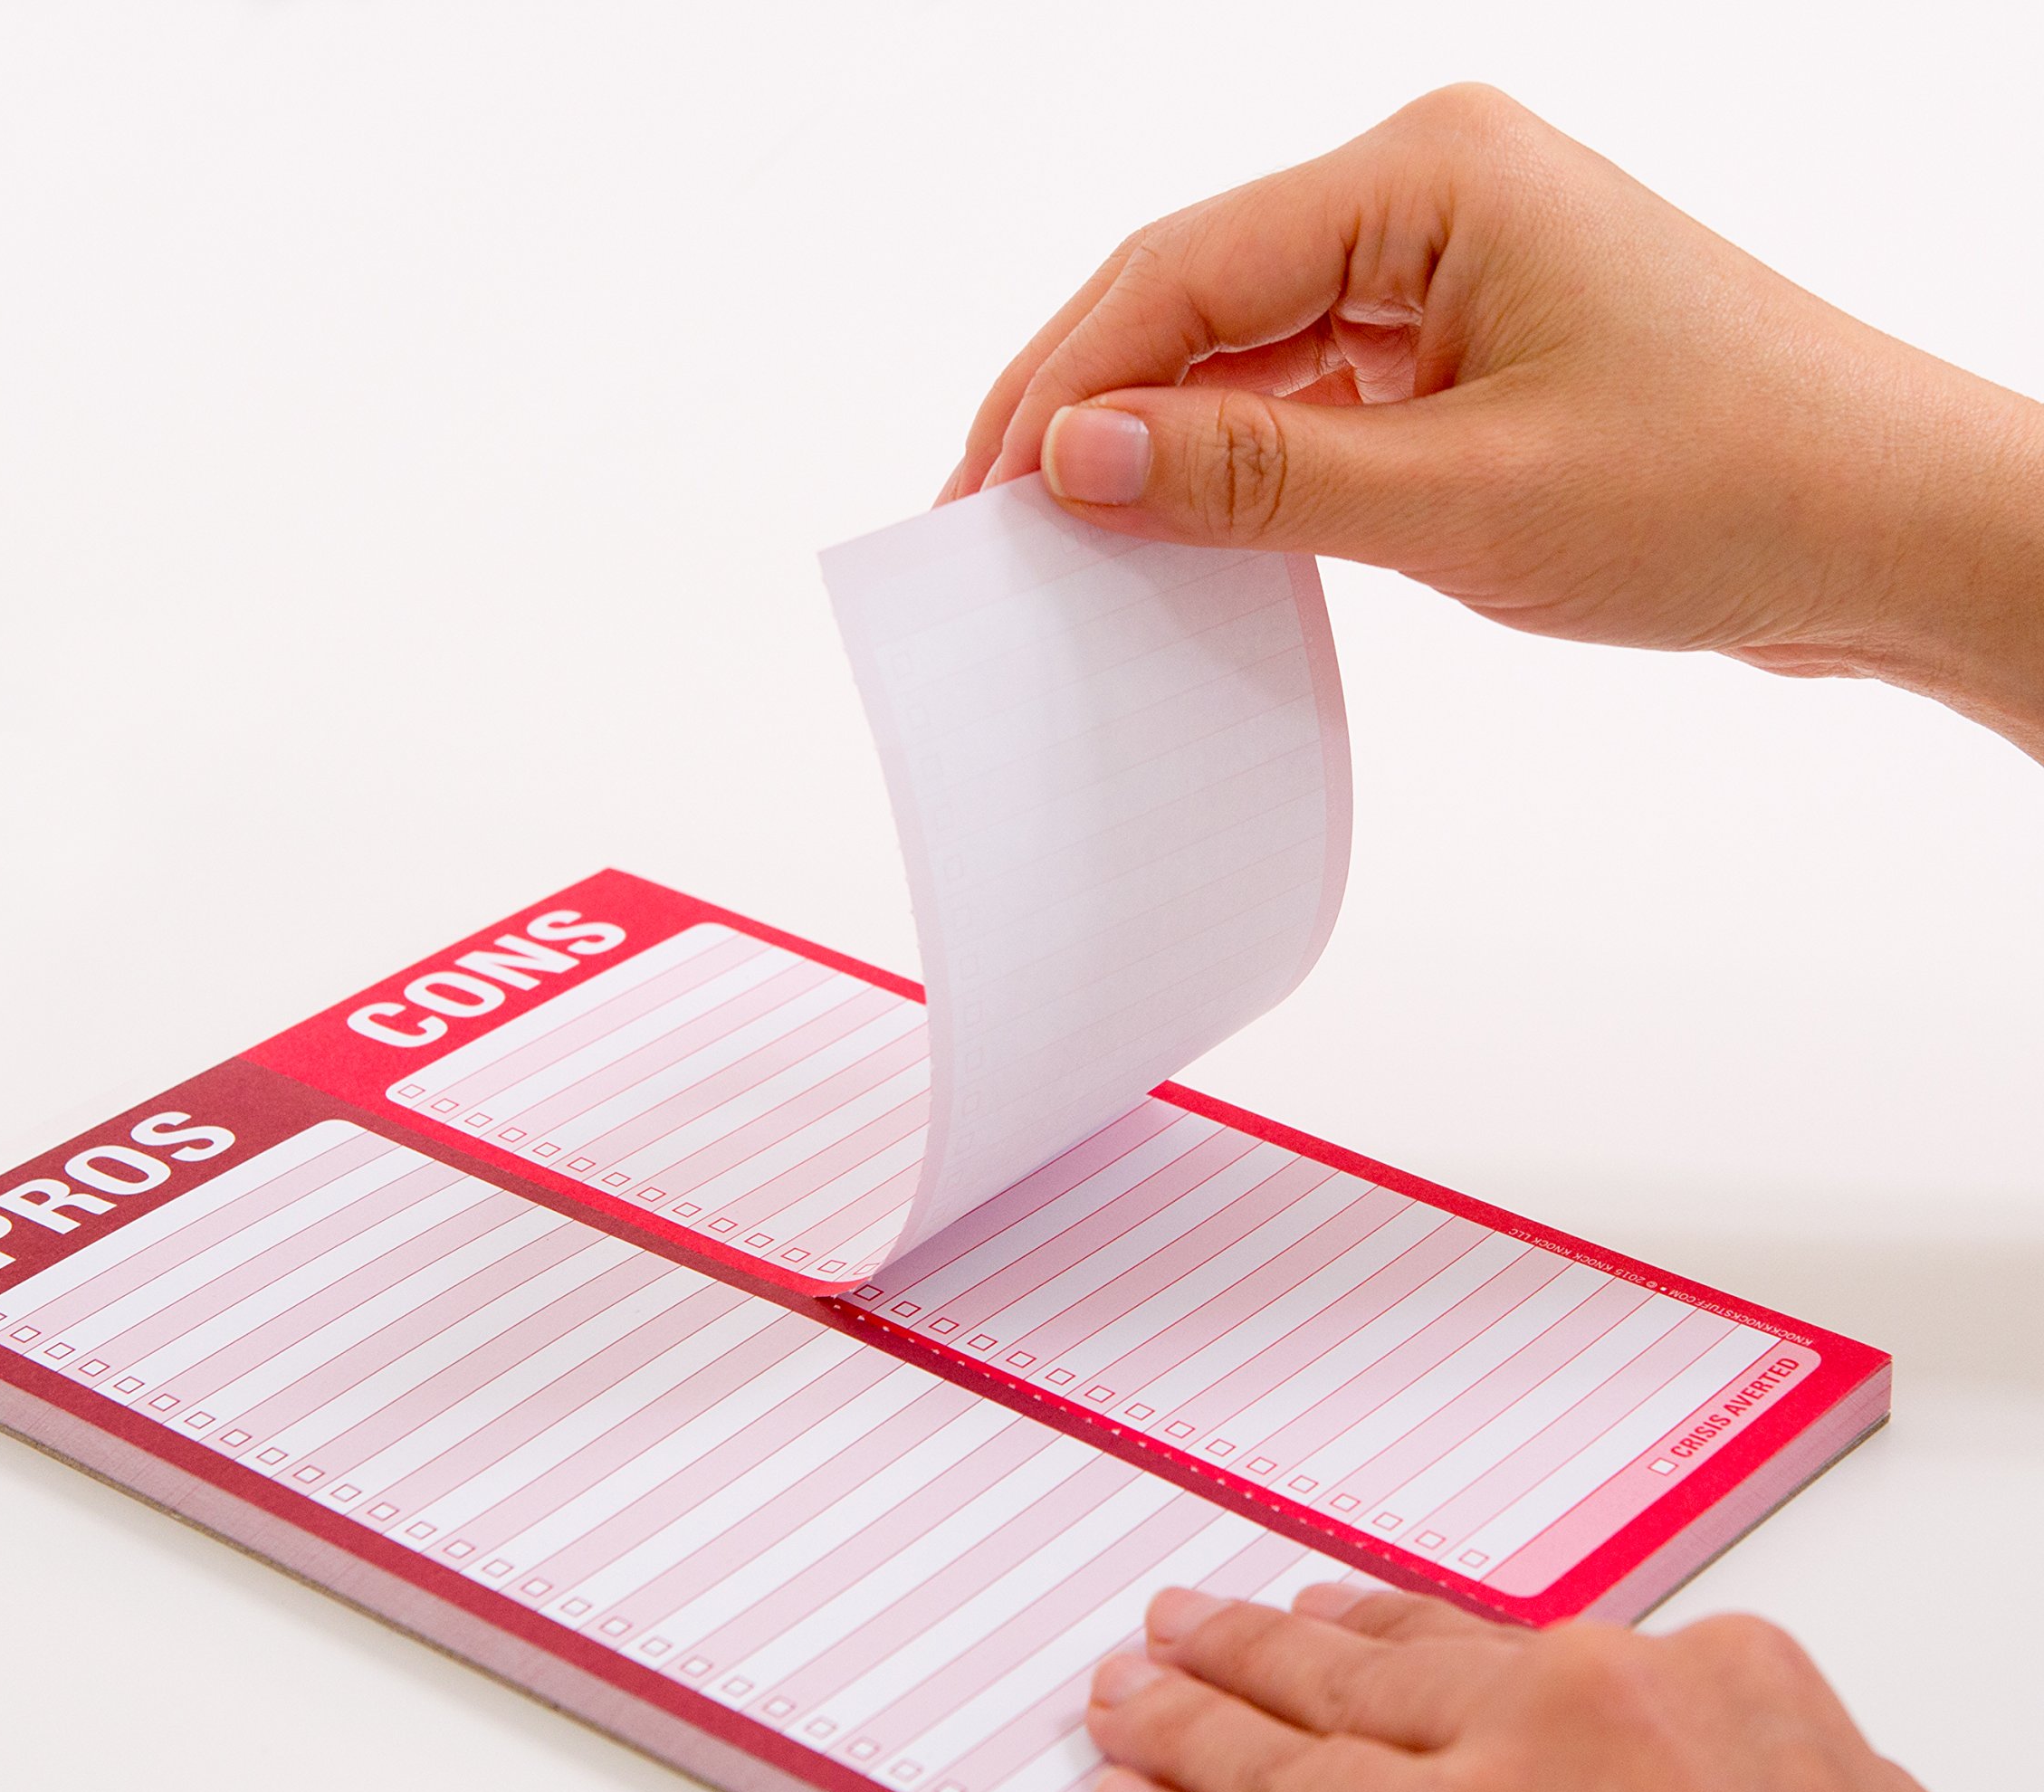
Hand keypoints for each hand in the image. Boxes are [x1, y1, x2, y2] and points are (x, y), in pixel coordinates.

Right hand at [947, 86, 2043, 760]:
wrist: (1886, 531)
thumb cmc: (1726, 485)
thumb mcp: (1462, 498)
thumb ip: (1254, 474)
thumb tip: (1080, 458)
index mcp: (1431, 175)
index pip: (1184, 269)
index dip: (1065, 382)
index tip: (987, 494)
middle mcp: (1433, 195)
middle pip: (1197, 289)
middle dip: (1089, 402)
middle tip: (993, 519)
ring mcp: (1452, 268)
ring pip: (1247, 345)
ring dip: (1160, 434)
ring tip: (1070, 534)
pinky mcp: (1468, 346)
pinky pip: (1311, 391)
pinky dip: (1243, 460)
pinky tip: (1188, 526)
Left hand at [1087, 1586, 2043, 1791]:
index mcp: (1704, 1697)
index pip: (1496, 1651)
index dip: (1384, 1633)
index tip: (1328, 1618)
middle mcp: (1561, 1738)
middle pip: (1362, 1684)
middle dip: (1256, 1653)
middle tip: (1183, 1630)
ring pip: (1278, 1767)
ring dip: (1181, 1728)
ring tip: (1124, 1705)